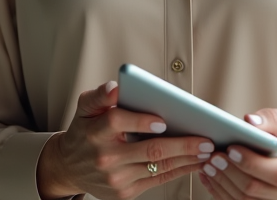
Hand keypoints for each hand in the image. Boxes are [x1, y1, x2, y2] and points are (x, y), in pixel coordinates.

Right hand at [36, 80, 214, 199]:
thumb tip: (116, 87)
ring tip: (206, 151)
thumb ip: (100, 95)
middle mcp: (106, 157)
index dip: (141, 121)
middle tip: (205, 139)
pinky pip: (158, 180)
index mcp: (95, 132)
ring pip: (159, 167)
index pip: (118, 121)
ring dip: (187, 159)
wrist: (70, 167)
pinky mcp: (124, 193)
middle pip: (149, 150)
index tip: (163, 120)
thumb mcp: (85, 107)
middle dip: (182, 145)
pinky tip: (192, 163)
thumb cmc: (84, 132)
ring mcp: (116, 179)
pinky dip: (178, 171)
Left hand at [198, 108, 276, 199]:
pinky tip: (210, 178)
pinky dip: (220, 192)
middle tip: (213, 157)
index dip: (251, 163)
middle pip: (255, 189)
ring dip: (222, 183)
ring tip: (208, 166)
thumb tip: (250, 122)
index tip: (231, 149)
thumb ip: (272, 119)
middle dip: (231, 172)